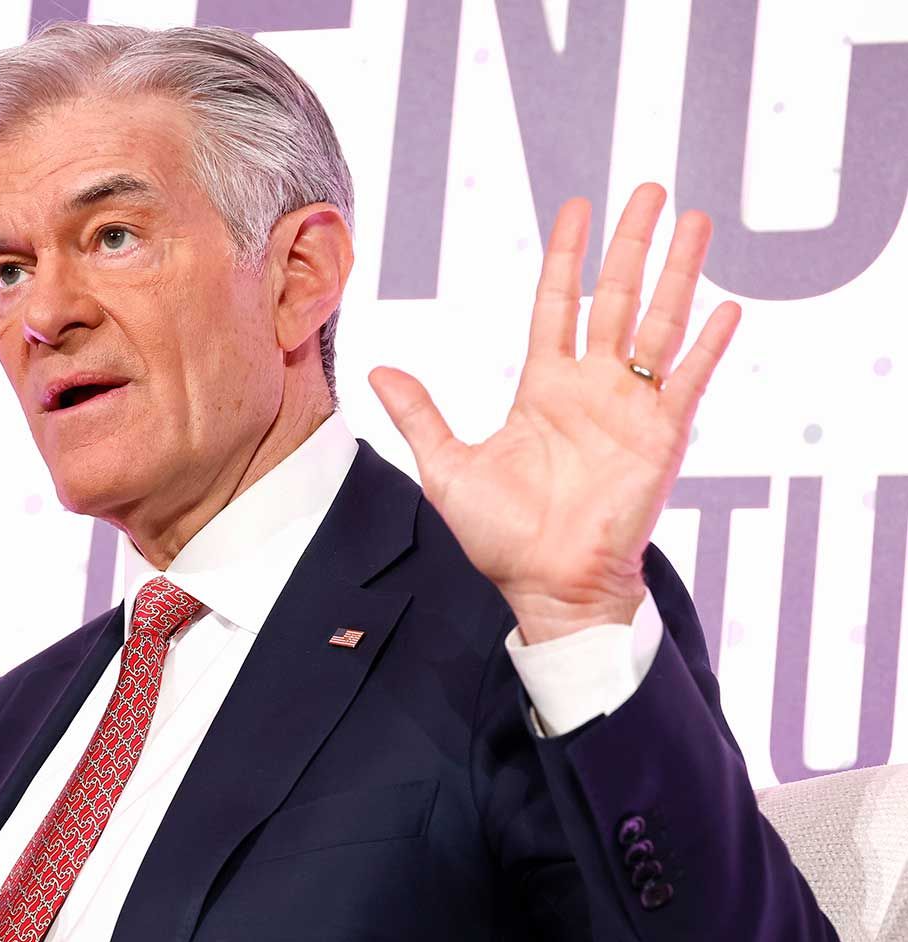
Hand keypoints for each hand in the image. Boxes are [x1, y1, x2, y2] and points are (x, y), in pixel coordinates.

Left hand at [370, 183, 738, 643]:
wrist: (547, 586)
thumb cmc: (502, 536)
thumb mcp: (448, 466)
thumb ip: (420, 414)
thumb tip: (379, 369)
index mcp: (545, 388)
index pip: (558, 303)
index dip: (566, 255)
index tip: (576, 208)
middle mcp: (592, 388)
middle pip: (615, 297)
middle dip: (632, 244)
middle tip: (649, 189)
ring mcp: (631, 408)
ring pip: (658, 323)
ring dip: (678, 273)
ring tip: (694, 221)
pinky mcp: (661, 437)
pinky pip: (687, 381)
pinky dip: (707, 345)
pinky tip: (726, 307)